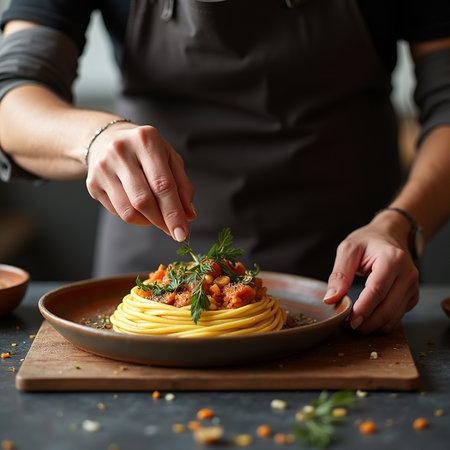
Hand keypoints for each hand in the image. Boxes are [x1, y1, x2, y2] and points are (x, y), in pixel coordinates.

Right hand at [85, 123, 195, 240]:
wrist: (106, 138)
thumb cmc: (145, 150)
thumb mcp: (169, 158)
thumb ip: (182, 186)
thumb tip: (189, 215)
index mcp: (146, 141)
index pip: (162, 185)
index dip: (173, 213)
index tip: (182, 233)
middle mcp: (121, 152)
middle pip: (143, 200)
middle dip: (161, 221)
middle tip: (173, 231)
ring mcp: (103, 168)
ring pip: (128, 211)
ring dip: (147, 222)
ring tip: (157, 217)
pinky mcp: (92, 183)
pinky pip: (117, 212)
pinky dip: (134, 218)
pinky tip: (141, 210)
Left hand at [323, 213, 419, 333]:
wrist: (390, 236)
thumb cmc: (368, 242)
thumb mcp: (348, 250)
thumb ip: (339, 274)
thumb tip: (331, 299)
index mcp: (393, 259)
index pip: (378, 290)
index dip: (363, 309)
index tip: (349, 321)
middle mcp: (408, 274)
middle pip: (388, 308)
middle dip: (368, 322)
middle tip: (349, 327)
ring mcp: (412, 286)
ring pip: (394, 317)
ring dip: (374, 326)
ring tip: (355, 324)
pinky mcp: (412, 296)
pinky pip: (397, 316)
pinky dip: (382, 323)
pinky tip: (367, 319)